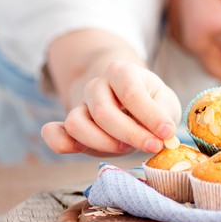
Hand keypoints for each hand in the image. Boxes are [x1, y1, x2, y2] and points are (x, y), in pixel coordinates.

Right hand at [41, 60, 181, 156]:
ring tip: (125, 147)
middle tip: (152, 146)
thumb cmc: (150, 102)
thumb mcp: (165, 101)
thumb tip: (162, 133)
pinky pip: (54, 134)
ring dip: (103, 143)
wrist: (130, 104)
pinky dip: (61, 143)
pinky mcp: (70, 126)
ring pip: (77, 125)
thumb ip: (164, 114)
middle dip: (130, 135)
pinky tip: (80, 150)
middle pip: (104, 112)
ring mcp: (80, 105)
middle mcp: (96, 86)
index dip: (149, 116)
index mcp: (121, 72)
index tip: (166, 134)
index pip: (130, 92)